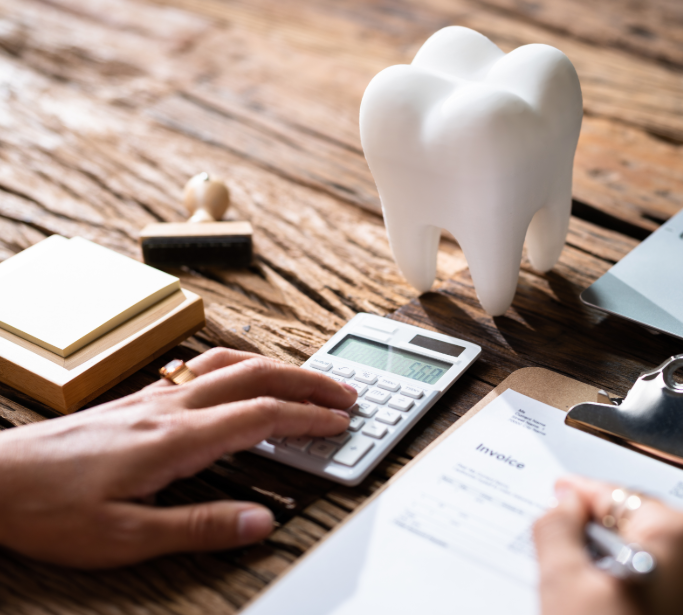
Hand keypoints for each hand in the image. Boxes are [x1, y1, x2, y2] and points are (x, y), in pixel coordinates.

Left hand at [0, 348, 356, 568]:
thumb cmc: (50, 508)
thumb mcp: (126, 537)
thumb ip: (199, 527)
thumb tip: (260, 522)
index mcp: (175, 439)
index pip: (261, 415)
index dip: (307, 418)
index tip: (341, 423)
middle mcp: (170, 407)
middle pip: (256, 376)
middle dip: (308, 383)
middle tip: (344, 393)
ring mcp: (154, 398)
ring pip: (230, 364)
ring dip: (278, 368)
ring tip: (307, 380)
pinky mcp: (139, 401)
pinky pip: (204, 369)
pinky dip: (243, 367)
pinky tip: (242, 377)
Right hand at [533, 476, 682, 614]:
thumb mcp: (566, 586)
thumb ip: (557, 530)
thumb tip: (563, 506)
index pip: (616, 496)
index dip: (578, 495)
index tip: (558, 493)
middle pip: (636, 526)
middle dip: (597, 533)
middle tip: (560, 541)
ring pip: (651, 558)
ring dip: (615, 563)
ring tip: (580, 584)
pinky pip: (668, 586)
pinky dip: (637, 586)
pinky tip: (608, 604)